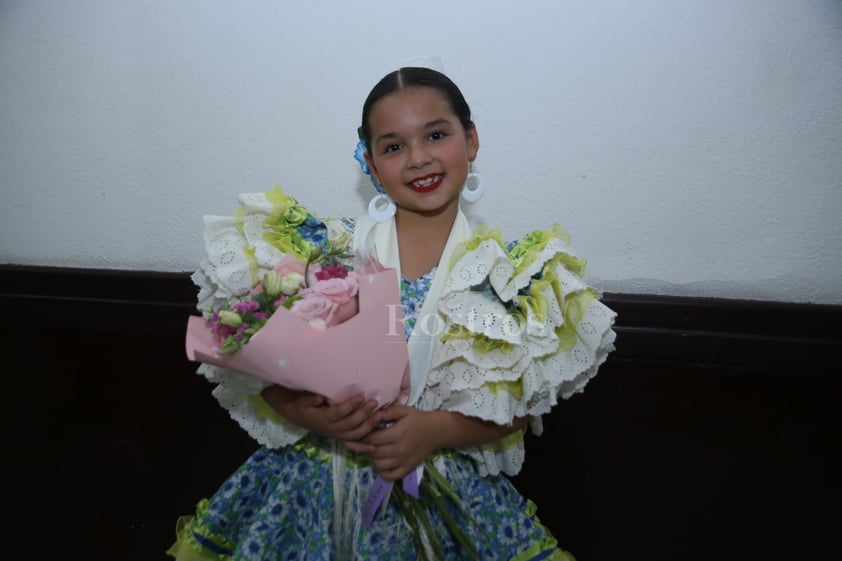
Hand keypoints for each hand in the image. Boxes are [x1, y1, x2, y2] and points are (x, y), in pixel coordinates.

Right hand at [261, 386, 379, 449]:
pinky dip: (363, 447)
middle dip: (364, 413)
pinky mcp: (341, 438)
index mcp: (323, 418)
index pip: (339, 412)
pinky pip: (353, 445)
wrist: (301, 416)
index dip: (350, 405)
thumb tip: (319, 398)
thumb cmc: (304, 405)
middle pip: (350, 423)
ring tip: (380, 416)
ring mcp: (337, 435)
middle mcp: (332, 428)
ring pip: (355, 434)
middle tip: (374, 402)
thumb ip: (310, 399)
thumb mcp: (303, 400)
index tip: (361, 395)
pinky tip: (375, 447)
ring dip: (369, 427)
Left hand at [363, 405, 439, 480]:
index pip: (372, 439)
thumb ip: (388, 412)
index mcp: (398, 433)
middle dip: (368, 446)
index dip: (365, 435)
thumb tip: (372, 415)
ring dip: (374, 458)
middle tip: (369, 441)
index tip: (366, 432)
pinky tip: (383, 462)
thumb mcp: (404, 410)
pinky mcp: (408, 469)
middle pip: (374, 452)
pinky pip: (390, 476)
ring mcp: (404, 461)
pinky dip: (382, 471)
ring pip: (379, 465)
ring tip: (377, 450)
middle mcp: (400, 449)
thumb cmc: (417, 419)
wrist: (436, 431)